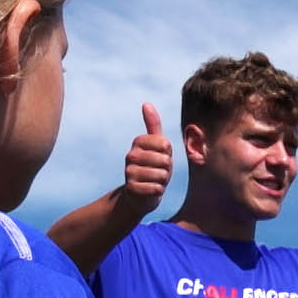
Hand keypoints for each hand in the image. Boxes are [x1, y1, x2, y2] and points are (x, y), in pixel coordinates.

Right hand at [120, 102, 171, 218]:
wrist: (140, 193)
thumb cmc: (153, 166)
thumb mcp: (157, 145)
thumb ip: (153, 125)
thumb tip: (146, 103)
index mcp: (138, 142)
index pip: (165, 144)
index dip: (168, 154)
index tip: (160, 157)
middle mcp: (131, 155)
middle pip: (165, 160)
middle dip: (167, 169)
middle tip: (158, 171)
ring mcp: (129, 172)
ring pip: (162, 175)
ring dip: (163, 181)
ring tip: (154, 180)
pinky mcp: (131, 188)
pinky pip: (156, 188)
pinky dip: (158, 191)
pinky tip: (151, 190)